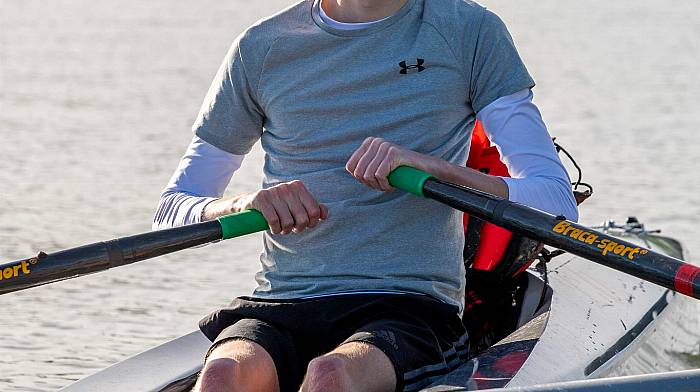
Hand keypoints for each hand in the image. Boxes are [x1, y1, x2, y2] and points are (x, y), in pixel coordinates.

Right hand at [204, 181, 327, 234]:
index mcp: (298, 186)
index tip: (304, 226)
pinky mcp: (260, 198)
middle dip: (297, 229)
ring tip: (281, 228)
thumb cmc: (277, 207)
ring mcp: (274, 192)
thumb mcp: (295, 206)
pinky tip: (274, 228)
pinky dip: (275, 229)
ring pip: (288, 222)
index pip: (314, 211)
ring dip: (285, 230)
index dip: (311, 223)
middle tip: (291, 229)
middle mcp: (287, 187)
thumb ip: (312, 208)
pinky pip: (274, 221)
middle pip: (302, 219)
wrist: (249, 204)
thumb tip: (324, 214)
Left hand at [346, 137, 440, 191]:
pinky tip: (392, 186)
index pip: (351, 167)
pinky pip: (379, 175)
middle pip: (359, 173)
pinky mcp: (393, 153)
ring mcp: (384, 146)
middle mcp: (375, 142)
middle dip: (369, 184)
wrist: (425, 168)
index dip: (360, 180)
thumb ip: (366, 165)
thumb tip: (351, 171)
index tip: (373, 183)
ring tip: (388, 186)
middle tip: (382, 186)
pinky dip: (384, 185)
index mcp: (369, 143)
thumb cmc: (401, 170)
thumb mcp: (379, 164)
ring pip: (369, 175)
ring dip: (378, 186)